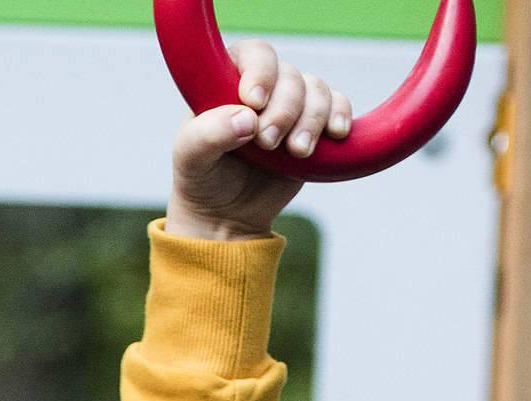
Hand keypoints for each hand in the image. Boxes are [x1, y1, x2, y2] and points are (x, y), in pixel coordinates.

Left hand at [165, 42, 352, 240]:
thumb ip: (209, 135)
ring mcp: (289, 105)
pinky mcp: (312, 125)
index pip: (253, 54)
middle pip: (289, 76)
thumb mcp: (191, 159)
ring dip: (311, 119)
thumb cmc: (202, 179)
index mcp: (227, 80)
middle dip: (284, 110)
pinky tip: (336, 134)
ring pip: (316, 90)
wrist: (225, 217)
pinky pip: (337, 105)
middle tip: (267, 143)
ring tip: (297, 151)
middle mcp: (263, 87)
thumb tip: (248, 119)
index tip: (254, 104)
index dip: (260, 73)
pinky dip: (339, 115)